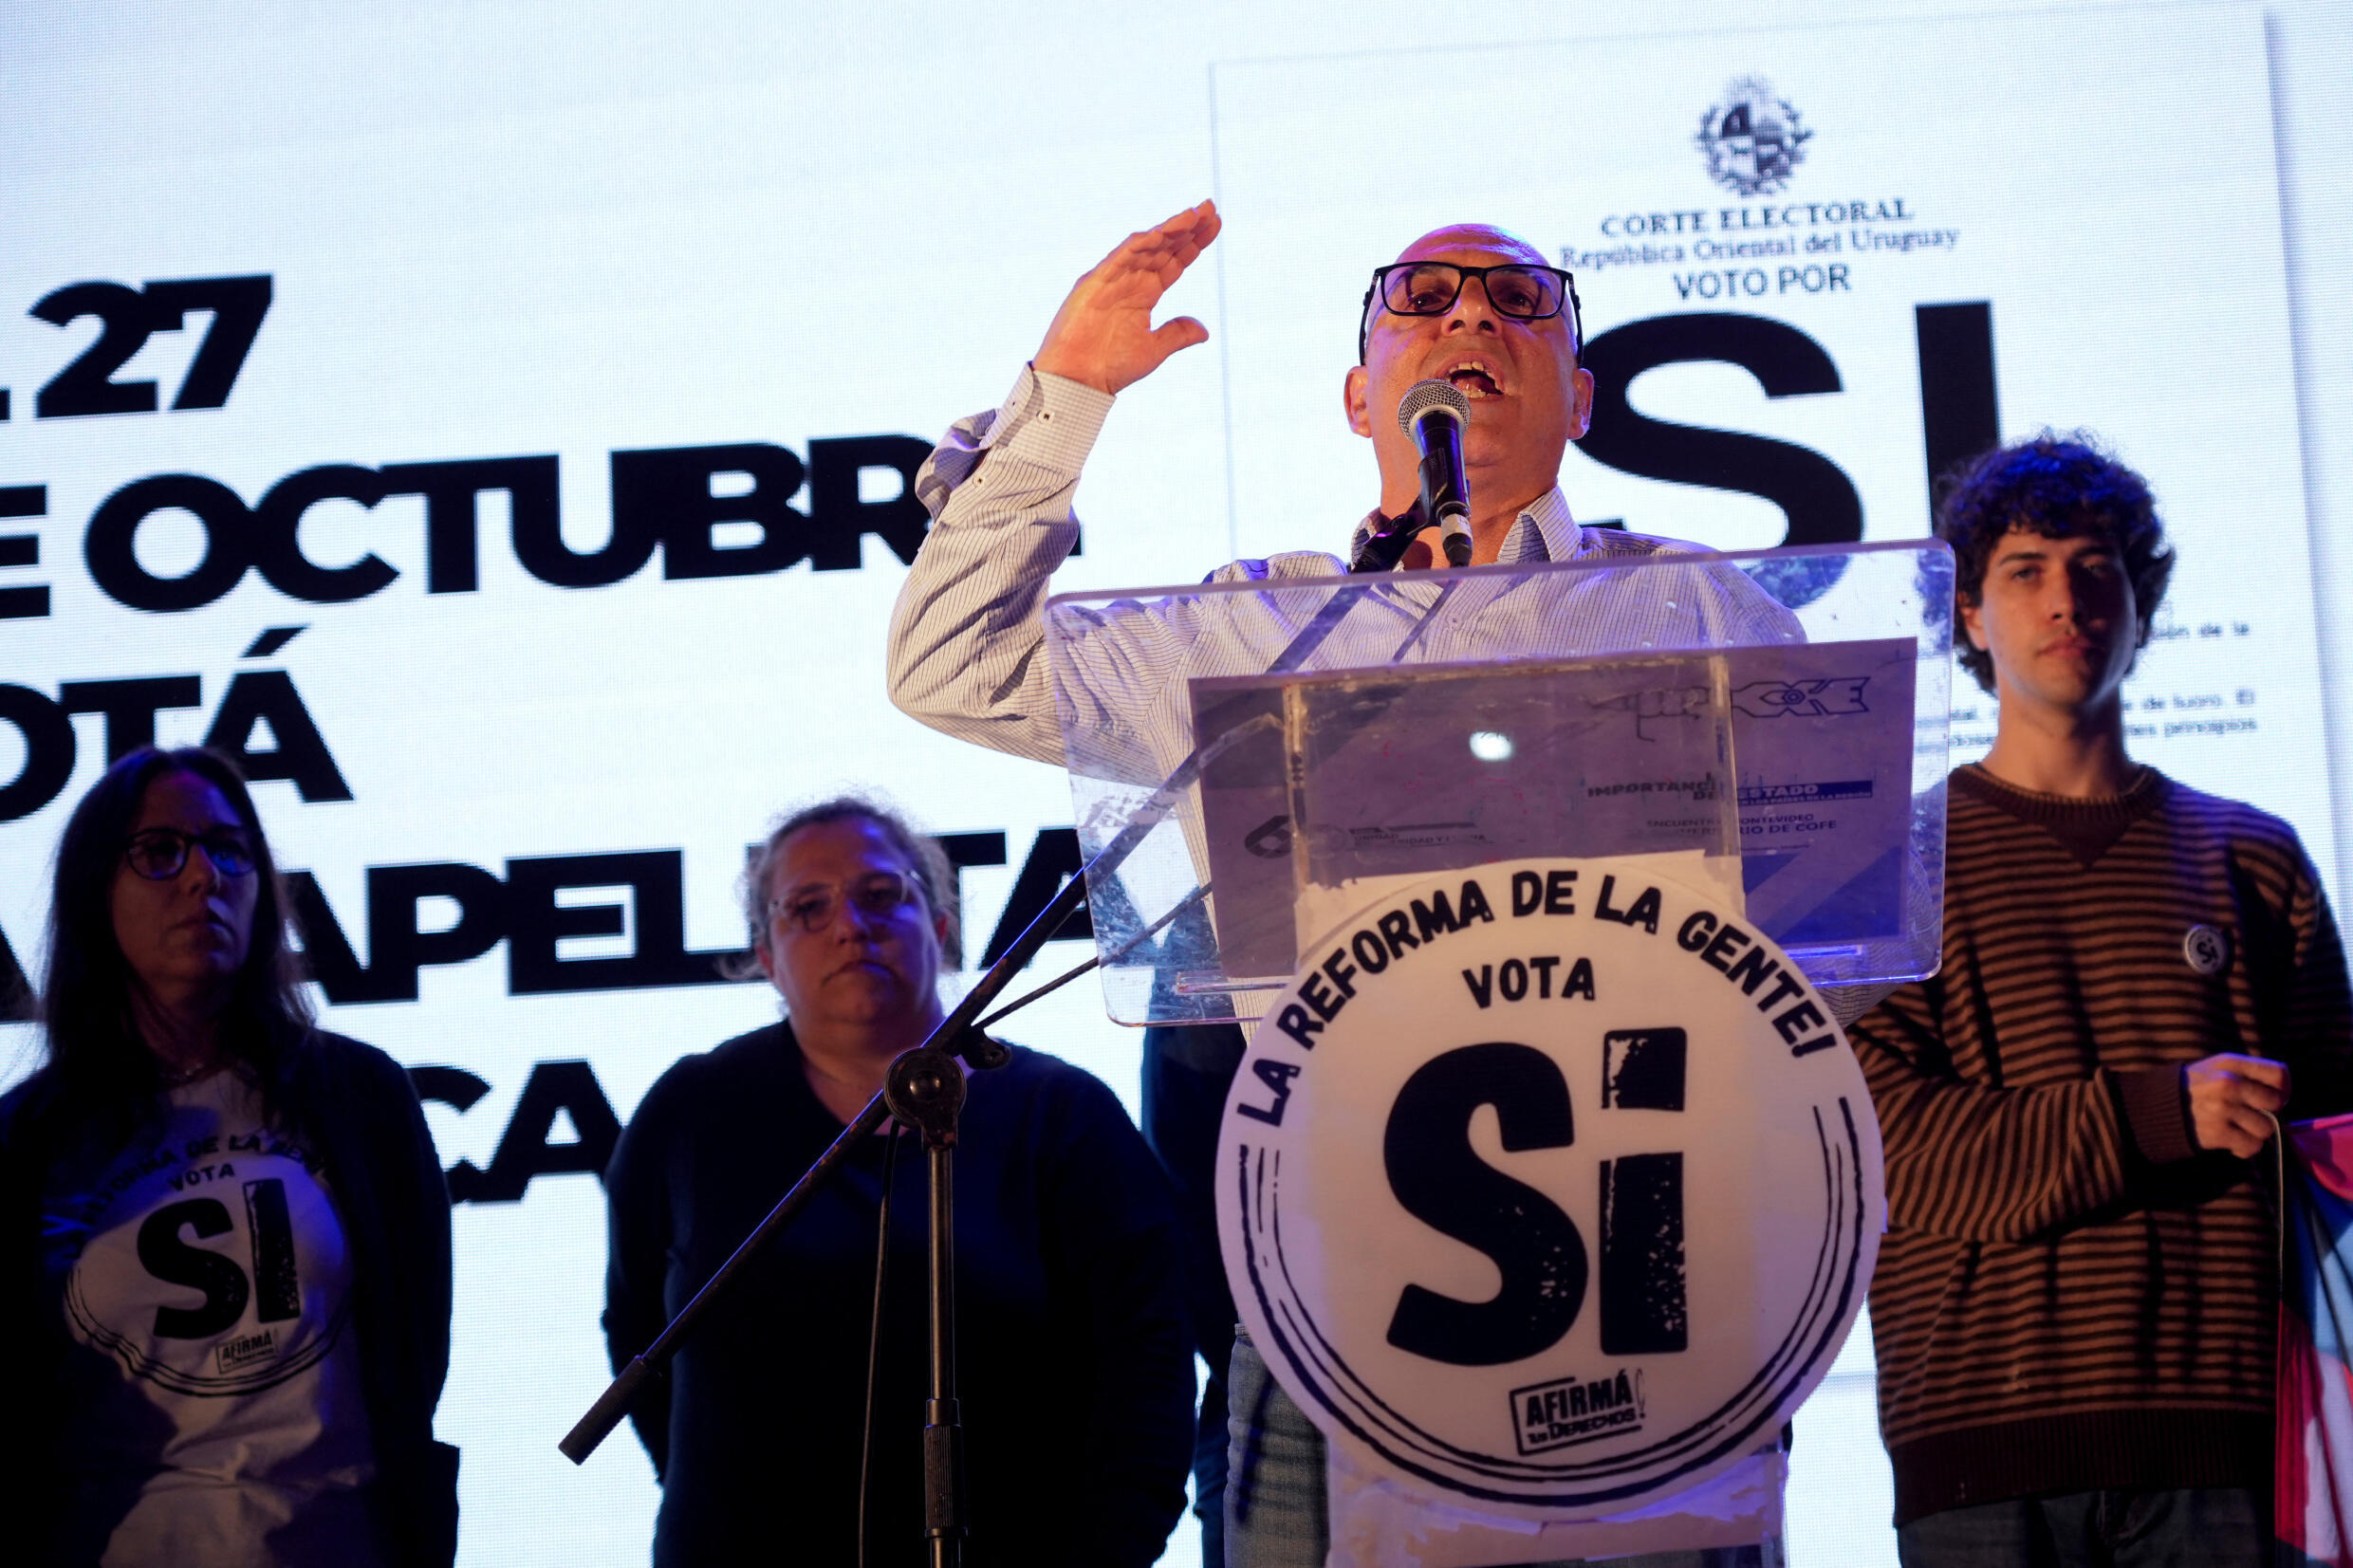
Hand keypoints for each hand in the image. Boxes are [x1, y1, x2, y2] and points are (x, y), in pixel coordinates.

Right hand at [1032, 200, 1220, 394]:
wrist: (1078, 381)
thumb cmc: (1110, 366)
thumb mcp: (1154, 349)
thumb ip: (1177, 334)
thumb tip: (1204, 330)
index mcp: (1144, 293)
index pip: (1174, 260)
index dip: (1195, 242)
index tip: (1216, 223)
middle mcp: (1130, 280)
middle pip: (1164, 247)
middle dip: (1188, 227)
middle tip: (1211, 207)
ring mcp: (1112, 279)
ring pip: (1144, 246)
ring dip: (1169, 229)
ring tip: (1194, 215)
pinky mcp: (1095, 282)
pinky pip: (1119, 257)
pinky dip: (1139, 244)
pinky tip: (1160, 233)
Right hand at [2186, 1053, 2288, 1157]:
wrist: (2159, 1108)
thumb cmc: (2198, 1087)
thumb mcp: (2220, 1068)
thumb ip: (2251, 1075)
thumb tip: (2284, 1098)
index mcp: (2230, 1064)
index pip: (2279, 1074)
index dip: (2282, 1089)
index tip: (2271, 1096)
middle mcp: (2228, 1084)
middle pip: (2276, 1103)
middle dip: (2268, 1111)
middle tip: (2251, 1113)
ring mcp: (2222, 1108)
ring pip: (2266, 1128)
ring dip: (2256, 1132)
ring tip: (2239, 1127)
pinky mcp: (2218, 1132)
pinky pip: (2252, 1146)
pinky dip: (2245, 1148)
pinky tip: (2233, 1141)